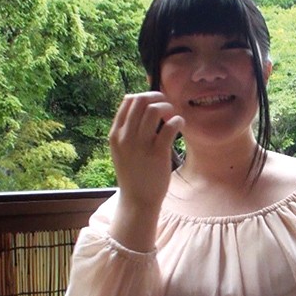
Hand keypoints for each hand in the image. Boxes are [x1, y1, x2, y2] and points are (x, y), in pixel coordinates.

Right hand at [107, 92, 182, 249]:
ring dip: (167, 108)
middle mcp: (126, 136)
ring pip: (154, 109)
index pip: (128, 101)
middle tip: (166, 107)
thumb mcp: (121, 150)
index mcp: (115, 134)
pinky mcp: (158, 153)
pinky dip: (178, 120)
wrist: (137, 200)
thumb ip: (127, 131)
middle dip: (157, 98)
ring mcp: (141, 144)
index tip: (154, 103)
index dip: (144, 96)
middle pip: (141, 101)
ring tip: (172, 117)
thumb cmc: (133, 173)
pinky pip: (170, 126)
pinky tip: (180, 125)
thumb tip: (142, 108)